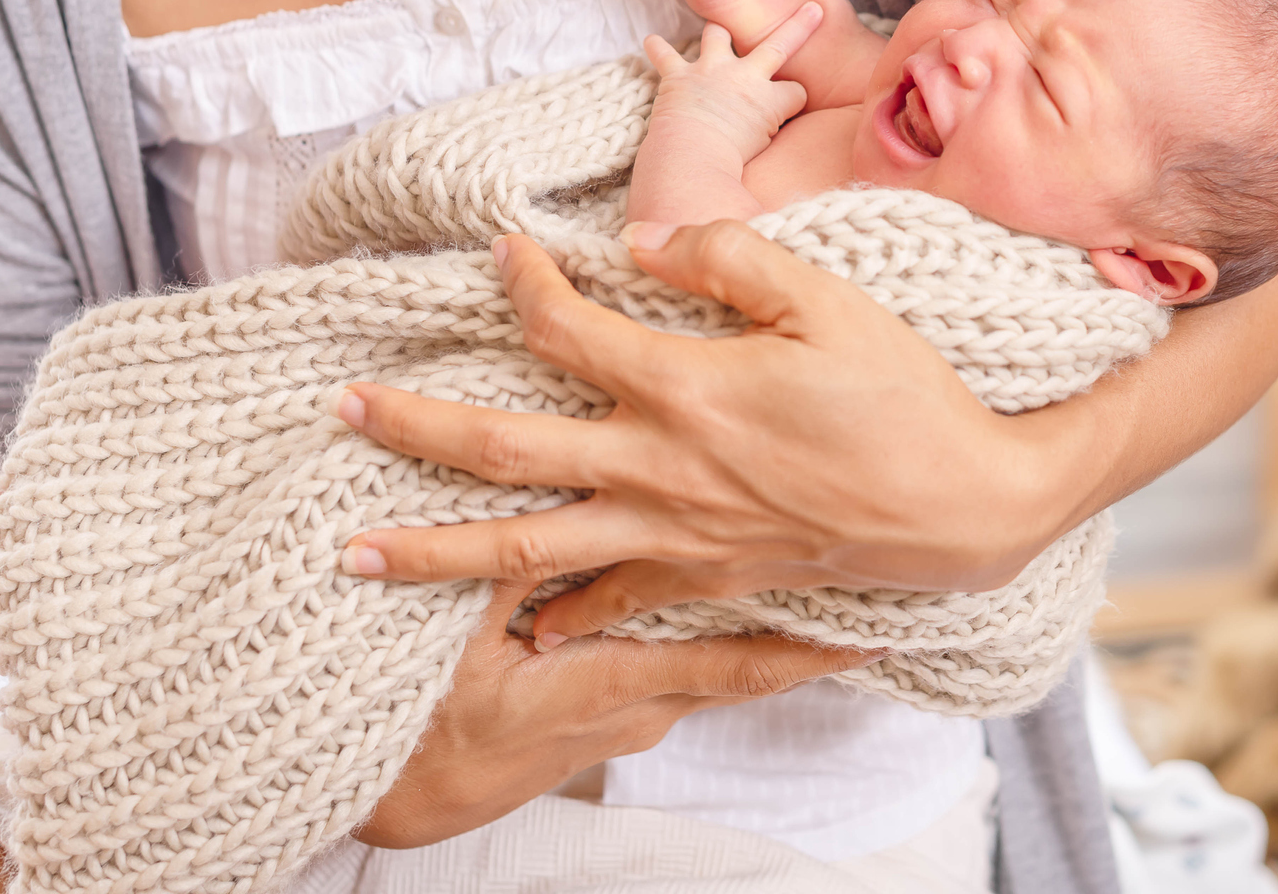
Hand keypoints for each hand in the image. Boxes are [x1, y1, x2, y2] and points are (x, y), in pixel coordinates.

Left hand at [335, 223, 1064, 646]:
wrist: (964, 508)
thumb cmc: (904, 395)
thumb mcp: (829, 298)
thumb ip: (728, 256)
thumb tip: (639, 235)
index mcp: (688, 389)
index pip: (567, 332)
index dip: (522, 285)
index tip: (499, 253)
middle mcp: (661, 469)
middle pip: (507, 452)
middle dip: (414, 428)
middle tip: (340, 410)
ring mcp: (674, 535)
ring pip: (527, 550)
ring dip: (432, 549)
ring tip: (352, 554)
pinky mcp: (703, 577)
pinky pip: (609, 604)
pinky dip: (555, 616)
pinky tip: (514, 628)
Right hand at [356, 578, 875, 846]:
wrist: (394, 797)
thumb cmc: (428, 717)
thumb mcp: (465, 632)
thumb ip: (519, 560)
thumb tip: (564, 481)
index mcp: (622, 685)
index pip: (743, 663)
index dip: (813, 648)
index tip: (883, 629)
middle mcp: (640, 709)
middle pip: (747, 669)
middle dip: (808, 640)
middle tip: (877, 607)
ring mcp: (624, 720)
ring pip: (713, 671)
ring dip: (760, 638)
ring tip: (817, 598)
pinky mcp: (601, 720)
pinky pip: (677, 677)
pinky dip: (706, 647)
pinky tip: (714, 616)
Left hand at [642, 7, 821, 164]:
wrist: (692, 158)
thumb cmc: (729, 165)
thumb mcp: (766, 153)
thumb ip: (773, 134)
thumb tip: (773, 139)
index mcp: (771, 100)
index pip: (796, 91)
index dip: (793, 100)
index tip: (788, 110)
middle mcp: (745, 77)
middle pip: (780, 45)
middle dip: (799, 26)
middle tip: (812, 9)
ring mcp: (711, 71)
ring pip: (718, 35)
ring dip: (718, 32)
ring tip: (717, 29)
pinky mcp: (679, 76)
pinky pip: (665, 55)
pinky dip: (657, 48)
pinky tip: (651, 41)